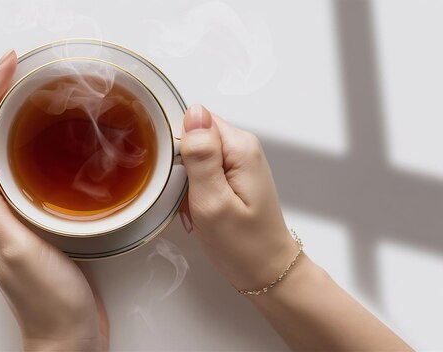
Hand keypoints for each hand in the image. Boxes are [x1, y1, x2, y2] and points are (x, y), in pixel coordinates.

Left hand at [0, 50, 107, 350]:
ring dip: (9, 112)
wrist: (67, 332)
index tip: (8, 69)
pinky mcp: (28, 212)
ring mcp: (8, 206)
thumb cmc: (46, 300)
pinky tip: (48, 134)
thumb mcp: (16, 249)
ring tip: (29, 89)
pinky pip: (19, 163)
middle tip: (18, 68)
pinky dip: (28, 138)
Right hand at [179, 105, 297, 290]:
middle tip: (188, 198)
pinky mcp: (232, 176)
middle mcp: (242, 148)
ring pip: (193, 155)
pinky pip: (200, 171)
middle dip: (179, 166)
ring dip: (184, 181)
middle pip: (193, 136)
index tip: (179, 178)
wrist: (266, 272)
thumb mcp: (213, 202)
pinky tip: (199, 208)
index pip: (194, 120)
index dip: (176, 146)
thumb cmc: (243, 245)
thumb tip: (193, 113)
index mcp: (240, 147)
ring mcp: (238, 162)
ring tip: (194, 206)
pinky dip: (192, 190)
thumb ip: (201, 156)